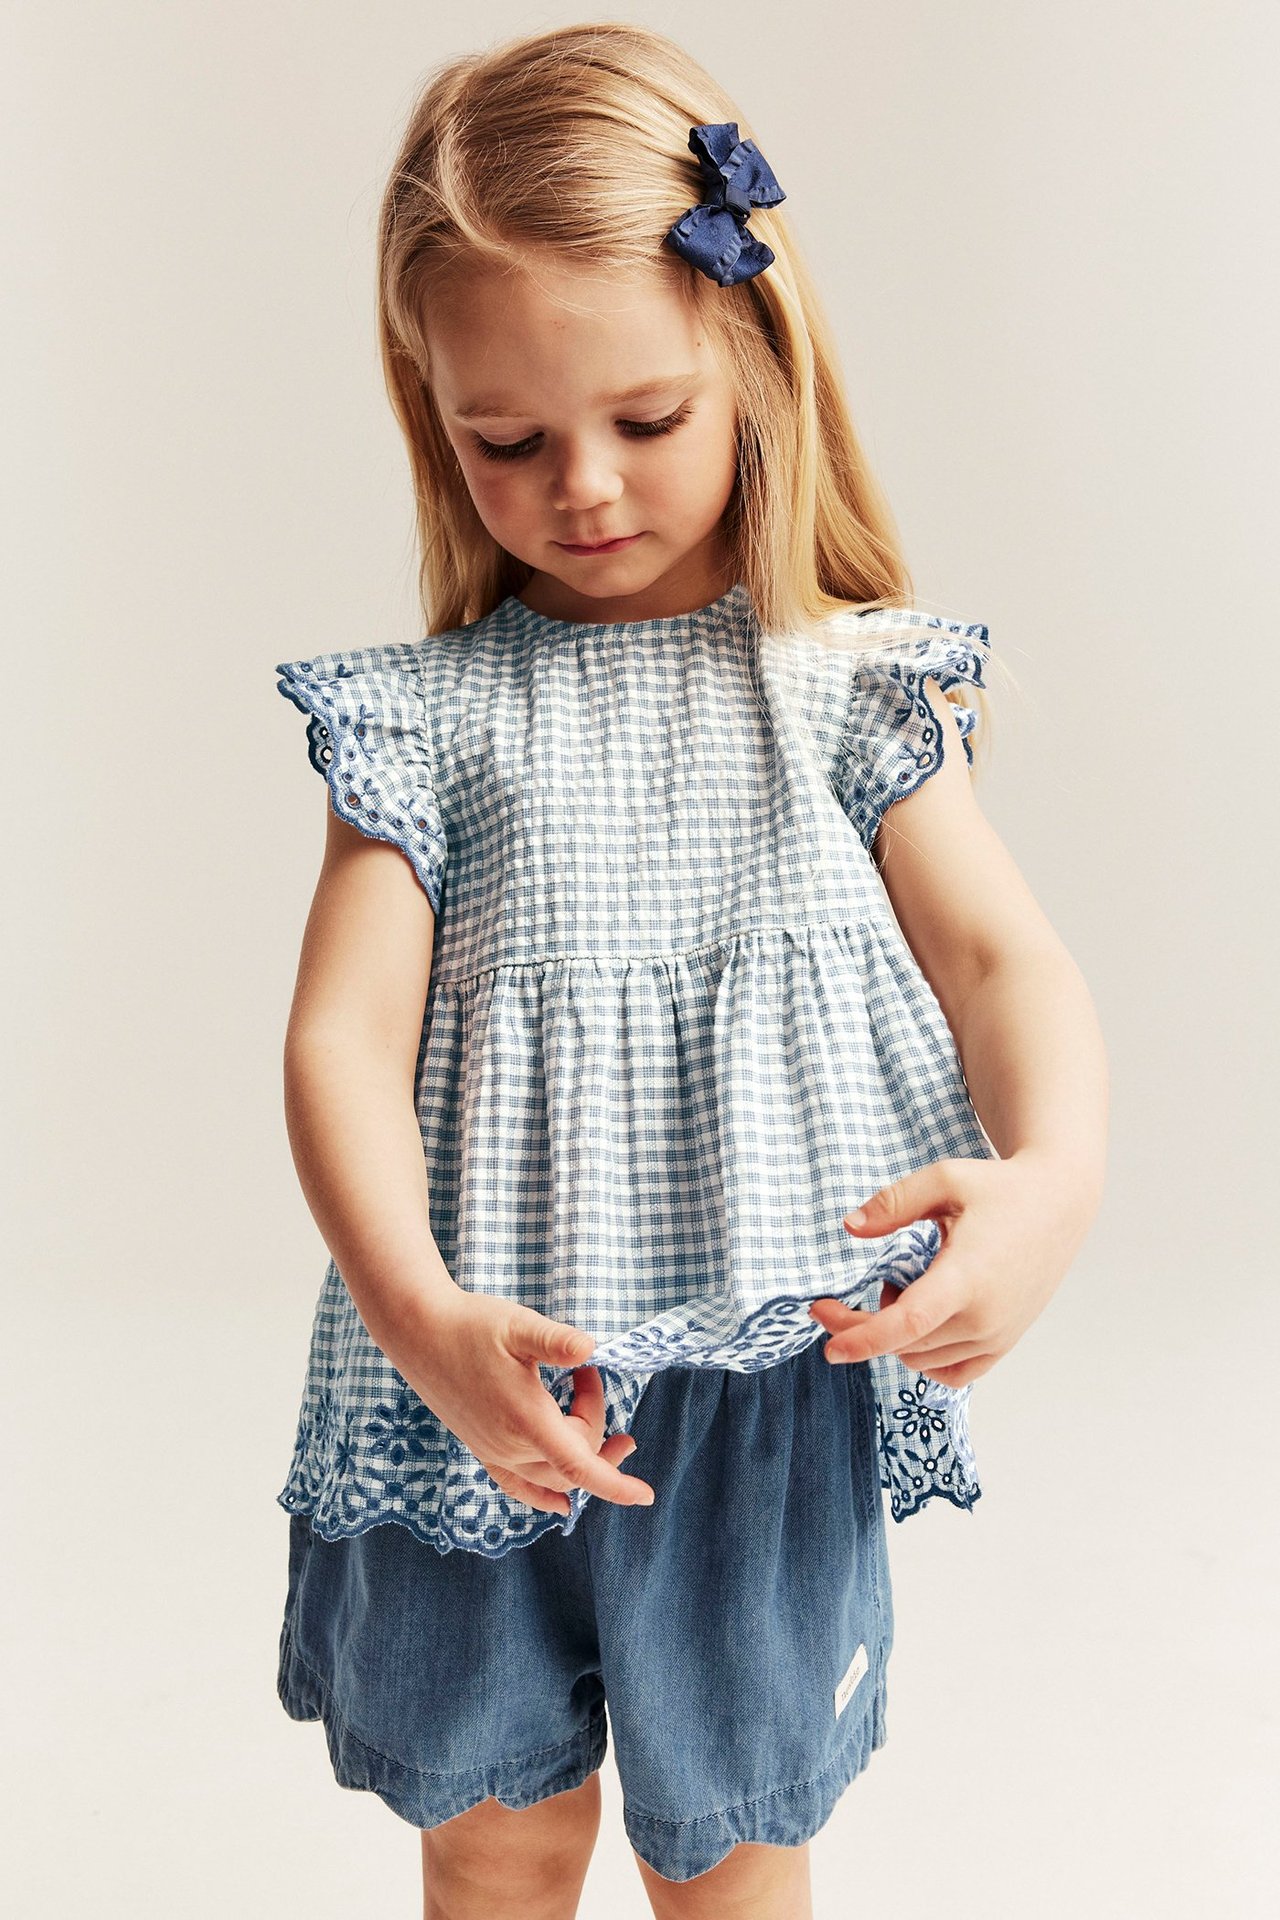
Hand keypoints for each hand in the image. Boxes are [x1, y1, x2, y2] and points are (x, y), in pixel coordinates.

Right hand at [389, 1290, 654, 1515]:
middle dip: (597, 1425)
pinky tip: (560, 1504)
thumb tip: (591, 1347)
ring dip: (583, 1454)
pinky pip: (519, 1486)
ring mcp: (493, 1451)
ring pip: (553, 1475)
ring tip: (608, 1426)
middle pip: (574, 1461)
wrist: (418, 1332)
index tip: (647, 1495)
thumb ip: (555, 1341)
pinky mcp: (480, 1448)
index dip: (616, 1484)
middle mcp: (510, 1445)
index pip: (581, 1467)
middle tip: (590, 1377)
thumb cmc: (471, 1325)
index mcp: (526, 1419)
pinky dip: (544, 1495)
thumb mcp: (519, 1326)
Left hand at [808, 1153, 1095, 1385]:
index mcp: (968, 1276)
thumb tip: (850, 1227)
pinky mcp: (1004, 1343)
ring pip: (923, 1360)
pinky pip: (953, 1373)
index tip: (828, 1344)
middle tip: (832, 1305)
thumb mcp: (945, 1179)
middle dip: (860, 1329)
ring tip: (901, 1287)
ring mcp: (998, 1335)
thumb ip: (893, 1202)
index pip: (907, 1324)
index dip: (862, 1338)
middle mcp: (985, 1316)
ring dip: (895, 1336)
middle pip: (904, 1344)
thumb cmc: (1000, 1189)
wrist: (1059, 1204)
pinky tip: (920, 1321)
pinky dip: (924, 1358)